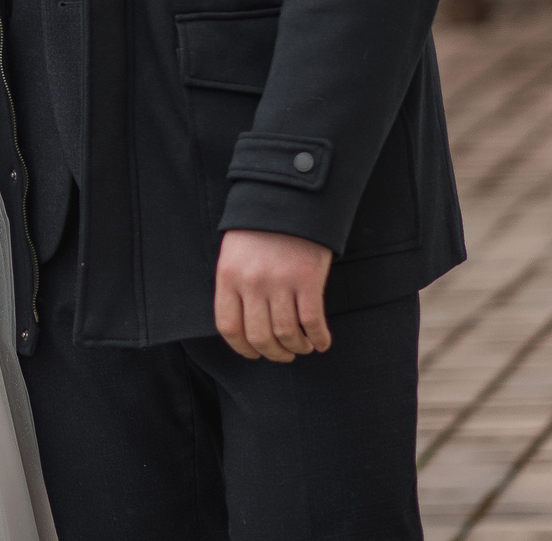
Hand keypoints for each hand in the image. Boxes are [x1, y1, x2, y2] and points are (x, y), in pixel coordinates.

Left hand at [214, 229, 333, 361]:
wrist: (290, 196)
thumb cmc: (261, 225)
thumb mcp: (235, 252)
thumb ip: (236, 284)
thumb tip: (245, 324)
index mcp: (228, 275)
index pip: (229, 327)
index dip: (242, 348)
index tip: (254, 354)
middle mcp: (251, 282)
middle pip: (259, 337)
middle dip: (274, 353)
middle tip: (285, 354)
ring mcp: (280, 281)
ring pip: (287, 334)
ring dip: (297, 347)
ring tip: (303, 347)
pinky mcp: (308, 279)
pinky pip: (312, 321)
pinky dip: (318, 338)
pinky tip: (322, 341)